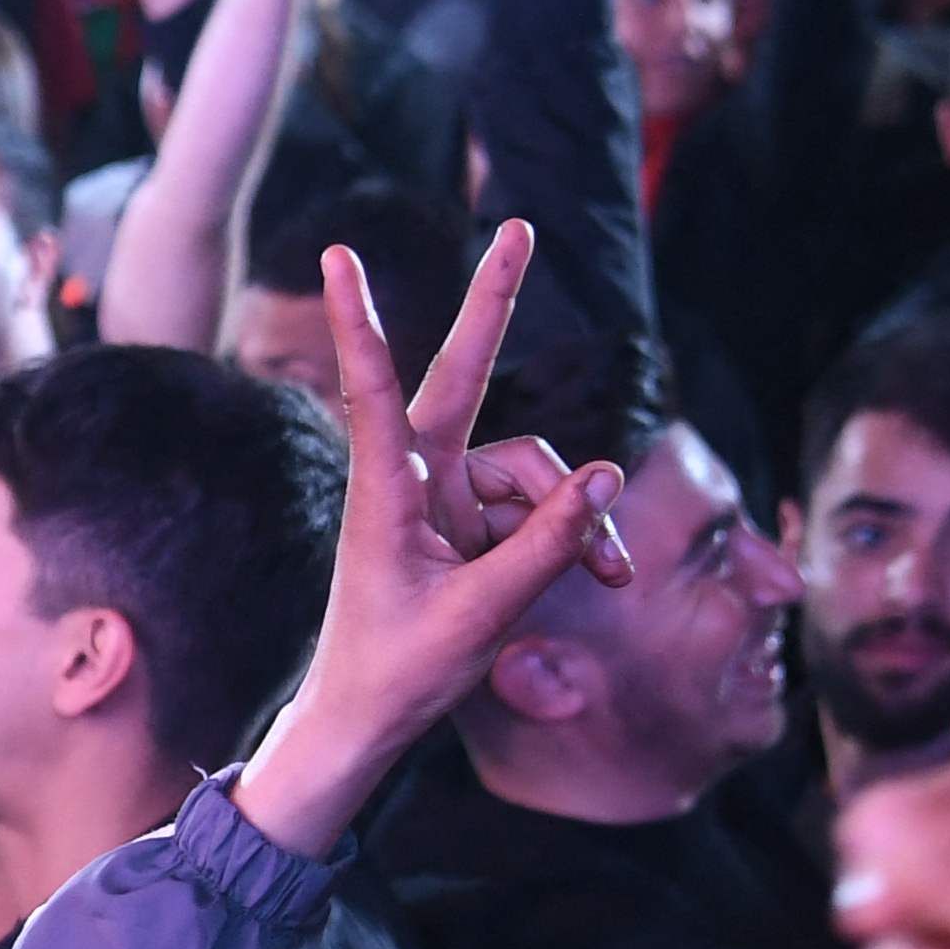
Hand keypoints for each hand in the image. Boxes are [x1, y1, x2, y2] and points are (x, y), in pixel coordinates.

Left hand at [229, 220, 629, 859]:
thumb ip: (546, 545)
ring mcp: (444, 497)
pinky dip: (574, 539)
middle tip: (520, 226)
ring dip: (575, 518)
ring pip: (531, 471)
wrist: (369, 721)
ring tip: (611, 575)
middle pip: (465, 375)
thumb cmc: (400, 671)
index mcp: (388, 492)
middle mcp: (414, 478)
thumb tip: (606, 475)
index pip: (373, 389)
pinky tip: (605, 578)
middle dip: (497, 305)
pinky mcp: (469, 522)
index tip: (338, 254)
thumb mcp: (482, 615)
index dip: (363, 320)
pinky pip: (539, 510)